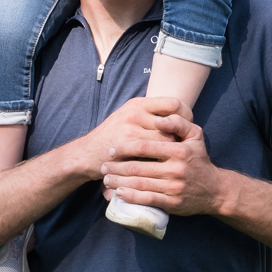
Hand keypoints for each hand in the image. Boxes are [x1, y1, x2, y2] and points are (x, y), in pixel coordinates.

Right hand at [72, 94, 186, 182]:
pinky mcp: (126, 147)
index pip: (173, 103)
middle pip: (172, 124)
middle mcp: (134, 113)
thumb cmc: (112, 138)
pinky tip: (161, 168)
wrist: (86, 154)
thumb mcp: (128, 118)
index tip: (185, 128)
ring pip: (166, 141)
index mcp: (138, 103)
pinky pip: (154, 155)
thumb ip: (149, 116)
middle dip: (180, 138)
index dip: (184, 115)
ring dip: (172, 152)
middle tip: (182, 148)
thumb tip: (179, 118)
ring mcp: (130, 129)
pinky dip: (160, 162)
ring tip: (173, 160)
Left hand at [97, 104, 229, 218]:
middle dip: (116, 167)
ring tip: (106, 179)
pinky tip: (119, 193)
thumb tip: (160, 118)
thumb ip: (179, 123)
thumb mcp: (196, 137)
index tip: (112, 149)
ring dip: (119, 182)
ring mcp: (174, 187)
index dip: (124, 148)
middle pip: (138, 166)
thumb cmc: (200, 160)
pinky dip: (130, 197)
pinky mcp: (172, 203)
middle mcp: (176, 169)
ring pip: (139, 183)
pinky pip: (146, 199)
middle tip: (103, 166)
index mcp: (179, 151)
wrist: (215, 190)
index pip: (145, 146)